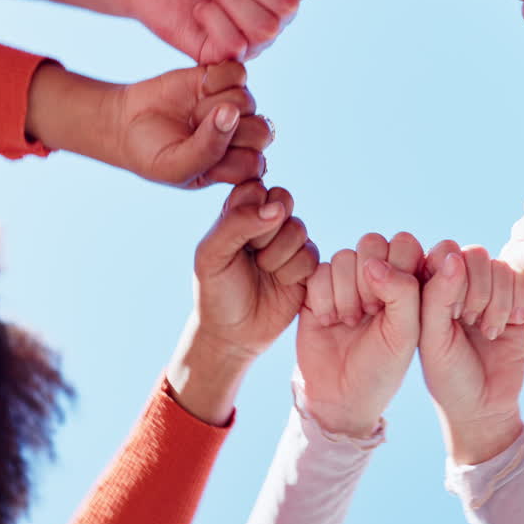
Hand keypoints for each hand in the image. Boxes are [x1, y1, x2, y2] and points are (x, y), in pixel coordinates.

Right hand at [25, 61, 272, 187]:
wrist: (126, 122)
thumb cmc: (152, 154)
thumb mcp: (175, 166)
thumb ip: (208, 149)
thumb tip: (232, 113)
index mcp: (236, 166)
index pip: (255, 164)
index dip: (229, 158)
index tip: (199, 156)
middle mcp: (241, 136)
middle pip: (261, 132)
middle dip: (224, 131)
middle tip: (193, 130)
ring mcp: (234, 106)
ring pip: (247, 101)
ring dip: (214, 105)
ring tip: (192, 113)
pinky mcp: (223, 79)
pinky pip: (238, 73)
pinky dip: (218, 78)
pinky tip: (200, 86)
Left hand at [192, 182, 318, 359]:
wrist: (234, 335)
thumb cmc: (217, 292)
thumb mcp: (211, 256)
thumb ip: (236, 224)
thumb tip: (277, 209)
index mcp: (238, 212)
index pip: (255, 187)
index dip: (250, 211)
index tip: (235, 238)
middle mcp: (265, 222)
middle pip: (283, 200)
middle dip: (267, 231)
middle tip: (251, 254)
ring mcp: (288, 242)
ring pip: (299, 229)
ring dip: (278, 256)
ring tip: (263, 272)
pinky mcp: (306, 265)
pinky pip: (311, 254)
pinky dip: (293, 273)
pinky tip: (280, 284)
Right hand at [296, 233, 422, 436]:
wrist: (340, 395)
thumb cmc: (381, 367)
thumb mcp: (405, 333)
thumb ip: (404, 292)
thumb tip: (373, 263)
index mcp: (407, 279)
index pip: (405, 244)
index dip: (397, 269)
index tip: (394, 308)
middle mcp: (377, 273)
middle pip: (372, 242)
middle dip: (369, 280)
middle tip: (371, 314)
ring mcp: (346, 279)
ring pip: (345, 257)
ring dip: (346, 294)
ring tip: (351, 322)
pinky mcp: (317, 288)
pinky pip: (319, 271)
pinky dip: (324, 298)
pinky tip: (329, 321)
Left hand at [419, 242, 523, 463]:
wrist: (484, 407)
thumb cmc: (449, 376)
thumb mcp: (433, 339)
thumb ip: (437, 296)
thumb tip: (453, 256)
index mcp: (431, 287)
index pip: (444, 252)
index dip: (453, 278)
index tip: (451, 315)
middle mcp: (460, 283)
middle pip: (475, 254)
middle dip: (478, 289)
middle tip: (471, 321)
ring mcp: (490, 291)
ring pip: (500, 266)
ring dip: (498, 300)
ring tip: (489, 330)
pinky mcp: (517, 300)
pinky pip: (523, 278)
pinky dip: (519, 299)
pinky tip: (512, 323)